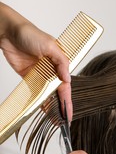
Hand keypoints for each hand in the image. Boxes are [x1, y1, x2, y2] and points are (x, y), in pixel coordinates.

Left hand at [0, 2, 71, 118]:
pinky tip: (43, 109)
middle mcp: (52, 70)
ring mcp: (41, 74)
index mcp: (59, 62)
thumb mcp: (50, 45)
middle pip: (58, 92)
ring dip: (51, 106)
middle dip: (61, 106)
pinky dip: (40, 100)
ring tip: (55, 119)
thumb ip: (61, 61)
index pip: (65, 85)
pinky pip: (36, 90)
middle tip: (64, 120)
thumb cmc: (30, 33)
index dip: (67, 100)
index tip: (69, 112)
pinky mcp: (29, 77)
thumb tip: (67, 78)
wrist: (9, 32)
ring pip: (48, 93)